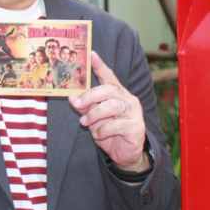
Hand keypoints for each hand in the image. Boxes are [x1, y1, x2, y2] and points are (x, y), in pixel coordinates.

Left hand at [68, 51, 147, 170]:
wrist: (125, 155)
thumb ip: (86, 107)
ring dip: (95, 115)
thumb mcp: (93, 119)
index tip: (91, 54)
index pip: (109, 76)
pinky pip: (116, 125)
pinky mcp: (136, 126)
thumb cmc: (109, 133)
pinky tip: (99, 135)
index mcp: (117, 94)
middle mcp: (128, 99)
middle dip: (90, 96)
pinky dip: (103, 130)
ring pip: (112, 106)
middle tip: (78, 104)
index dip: (100, 65)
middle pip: (109, 89)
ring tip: (86, 123)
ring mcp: (134, 112)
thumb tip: (72, 98)